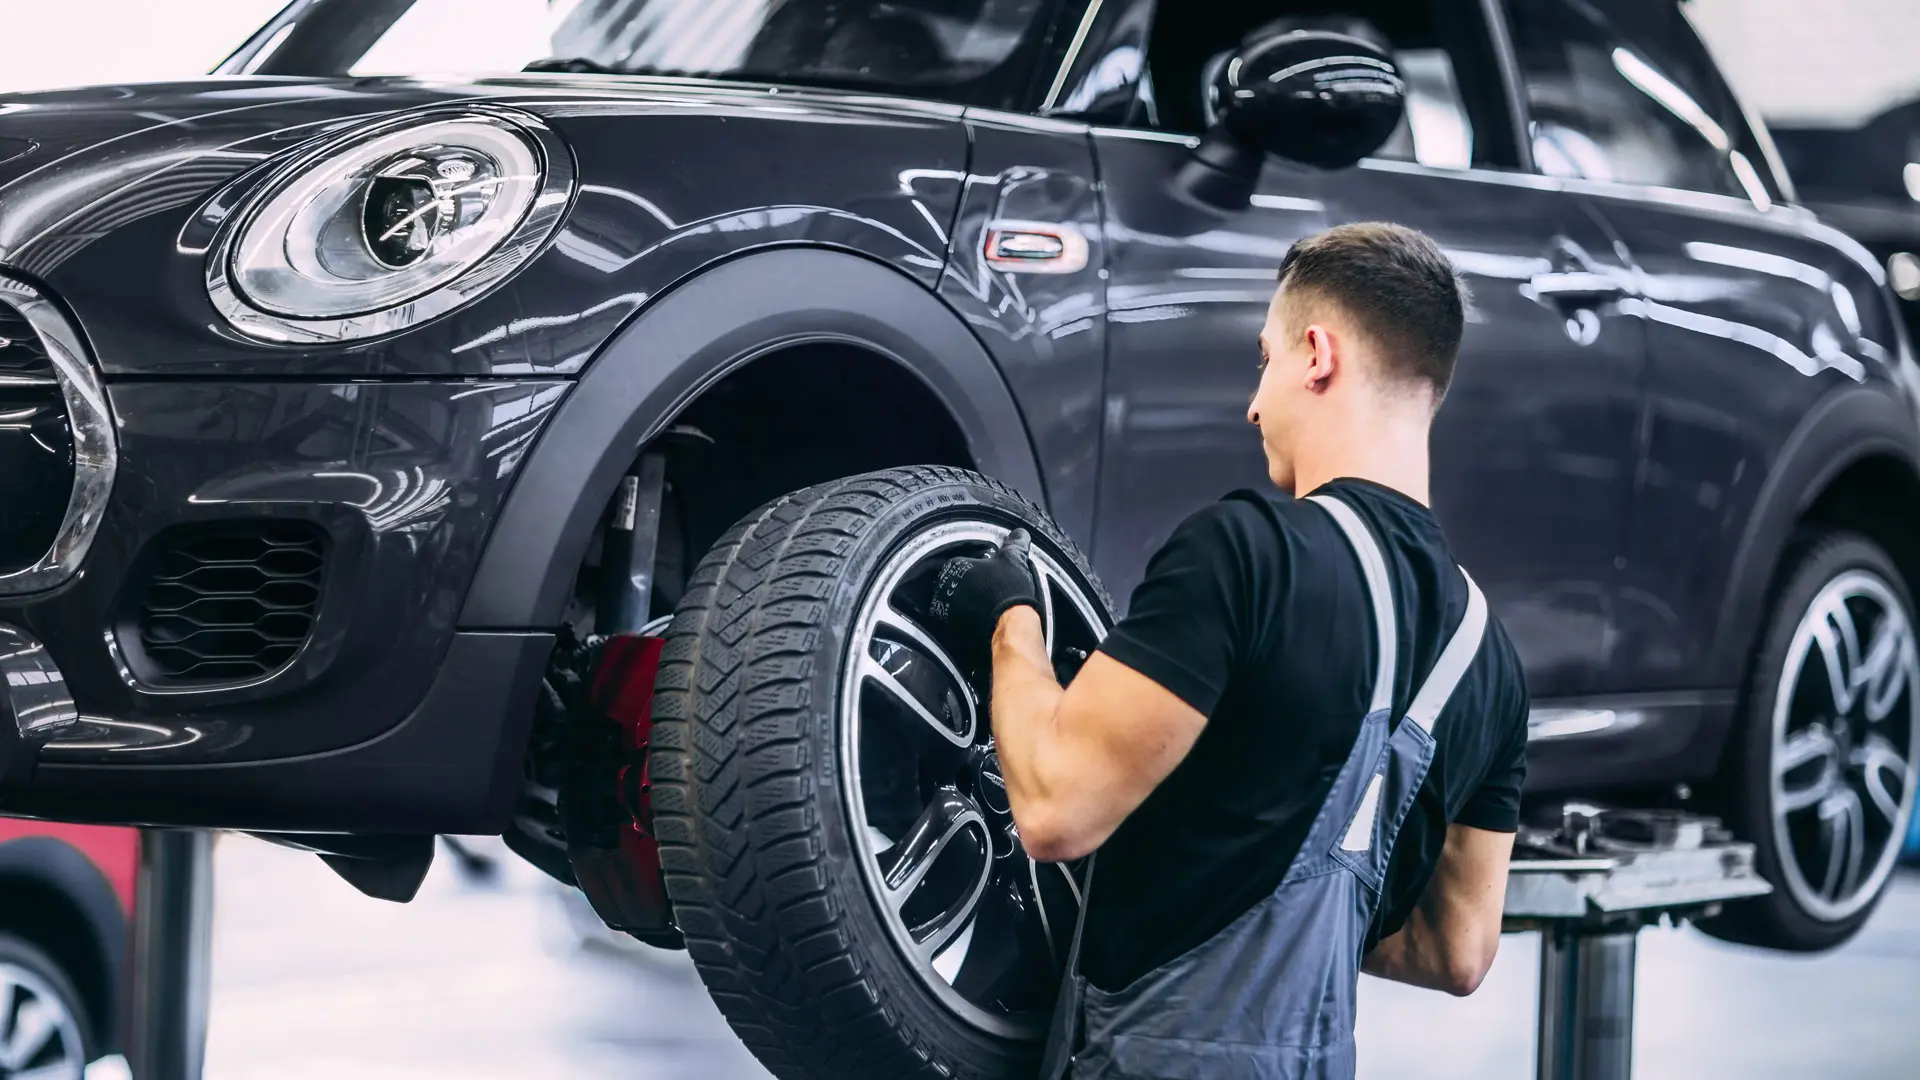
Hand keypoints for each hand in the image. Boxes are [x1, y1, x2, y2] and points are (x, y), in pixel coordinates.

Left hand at [926, 528, 1040, 650]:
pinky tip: (987, 620)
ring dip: (970, 605)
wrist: (1011, 625)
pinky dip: (971, 621)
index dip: (978, 569)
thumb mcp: (1013, 559)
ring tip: (990, 606)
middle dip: (972, 587)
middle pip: (958, 585)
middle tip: (991, 590)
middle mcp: (944, 589)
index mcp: (953, 566)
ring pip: (958, 604)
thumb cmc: (1008, 590)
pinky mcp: (954, 632)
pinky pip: (961, 622)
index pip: (962, 564)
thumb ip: (1014, 544)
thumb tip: (1019, 534)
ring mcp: (947, 612)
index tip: (990, 575)